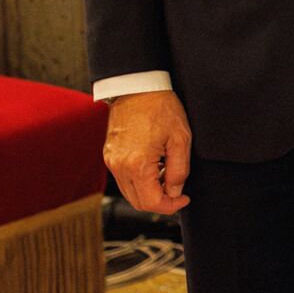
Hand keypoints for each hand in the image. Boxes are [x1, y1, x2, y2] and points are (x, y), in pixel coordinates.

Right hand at [103, 90, 192, 214]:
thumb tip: (175, 192)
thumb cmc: (160, 107)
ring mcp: (111, 161)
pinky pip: (124, 179)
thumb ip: (179, 170)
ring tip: (167, 174)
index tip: (184, 199)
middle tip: (178, 190)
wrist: (137, 87)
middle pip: (138, 202)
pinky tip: (154, 166)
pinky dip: (139, 181)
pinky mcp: (109, 155)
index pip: (151, 202)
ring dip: (149, 191)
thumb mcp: (180, 138)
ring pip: (130, 192)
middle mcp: (119, 167)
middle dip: (160, 201)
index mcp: (137, 164)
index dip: (171, 206)